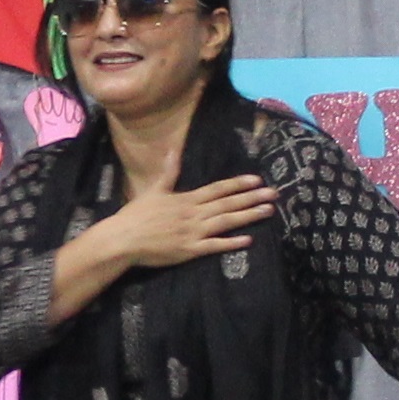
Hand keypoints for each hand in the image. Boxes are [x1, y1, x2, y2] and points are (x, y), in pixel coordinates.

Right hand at [86, 173, 275, 273]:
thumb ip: (168, 172)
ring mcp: (193, 232)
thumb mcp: (153, 189)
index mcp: (186, 199)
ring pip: (226, 222)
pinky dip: (231, 243)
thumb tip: (173, 149)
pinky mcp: (189, 251)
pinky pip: (214, 246)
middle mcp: (193, 213)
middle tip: (275, 194)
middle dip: (252, 198)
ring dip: (248, 216)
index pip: (218, 189)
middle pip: (228, 204)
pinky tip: (248, 240)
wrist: (123, 239)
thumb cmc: (137, 215)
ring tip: (268, 212)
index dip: (238, 184)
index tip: (257, 179)